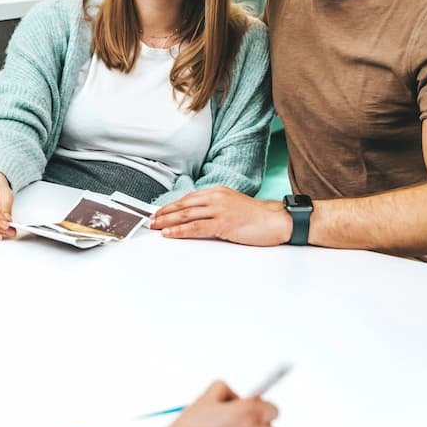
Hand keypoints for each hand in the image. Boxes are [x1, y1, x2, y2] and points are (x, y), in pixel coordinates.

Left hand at [151, 186, 290, 245]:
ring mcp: (219, 210)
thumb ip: (215, 207)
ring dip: (167, 222)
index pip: (188, 198)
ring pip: (186, 215)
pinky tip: (169, 234)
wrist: (276, 220)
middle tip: (151, 220)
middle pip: (183, 205)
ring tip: (155, 227)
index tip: (159, 212)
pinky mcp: (223, 223)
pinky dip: (180, 231)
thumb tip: (197, 216)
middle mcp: (216, 197)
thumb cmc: (257, 216)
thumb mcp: (232, 205)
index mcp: (217, 191)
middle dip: (164, 213)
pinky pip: (196, 227)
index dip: (171, 206)